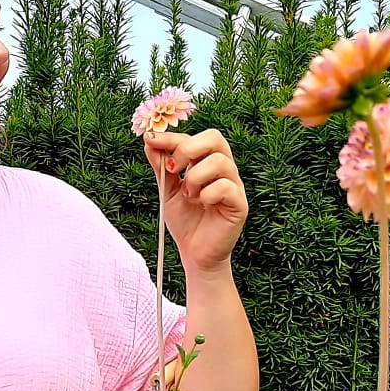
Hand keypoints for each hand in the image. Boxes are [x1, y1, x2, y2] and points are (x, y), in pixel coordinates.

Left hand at [143, 128, 247, 274]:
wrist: (194, 253)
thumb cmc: (185, 221)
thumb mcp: (167, 190)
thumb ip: (160, 166)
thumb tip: (150, 140)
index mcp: (208, 163)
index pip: (195, 138)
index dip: (173, 137)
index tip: (152, 140)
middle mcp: (224, 170)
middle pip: (215, 138)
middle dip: (187, 149)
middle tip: (172, 170)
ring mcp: (234, 186)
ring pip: (219, 162)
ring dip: (195, 177)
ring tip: (188, 195)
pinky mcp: (239, 205)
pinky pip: (225, 187)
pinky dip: (207, 194)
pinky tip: (201, 204)